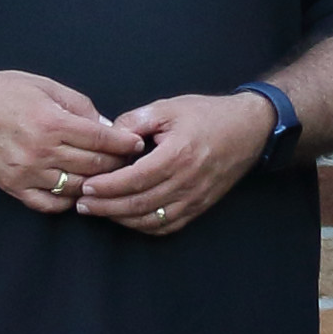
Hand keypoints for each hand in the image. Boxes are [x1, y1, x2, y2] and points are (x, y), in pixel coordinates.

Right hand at [0, 70, 143, 212]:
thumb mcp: (43, 85)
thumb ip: (78, 105)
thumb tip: (106, 126)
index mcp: (51, 122)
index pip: (102, 139)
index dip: (125, 143)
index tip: (139, 145)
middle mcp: (40, 151)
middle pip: (94, 166)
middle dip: (117, 164)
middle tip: (128, 161)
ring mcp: (26, 173)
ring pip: (76, 187)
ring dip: (96, 183)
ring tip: (107, 176)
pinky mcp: (11, 187)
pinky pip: (48, 204)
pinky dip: (67, 201)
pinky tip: (76, 191)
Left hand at [75, 91, 275, 235]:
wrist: (249, 128)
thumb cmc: (208, 114)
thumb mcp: (169, 107)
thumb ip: (135, 121)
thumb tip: (109, 137)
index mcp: (179, 154)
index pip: (135, 179)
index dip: (107, 186)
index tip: (87, 186)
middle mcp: (188, 181)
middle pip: (139, 204)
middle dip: (106, 207)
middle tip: (83, 205)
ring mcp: (196, 197)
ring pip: (151, 220)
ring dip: (122, 219)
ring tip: (100, 212)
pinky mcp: (200, 206)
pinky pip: (168, 225)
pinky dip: (144, 226)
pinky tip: (128, 218)